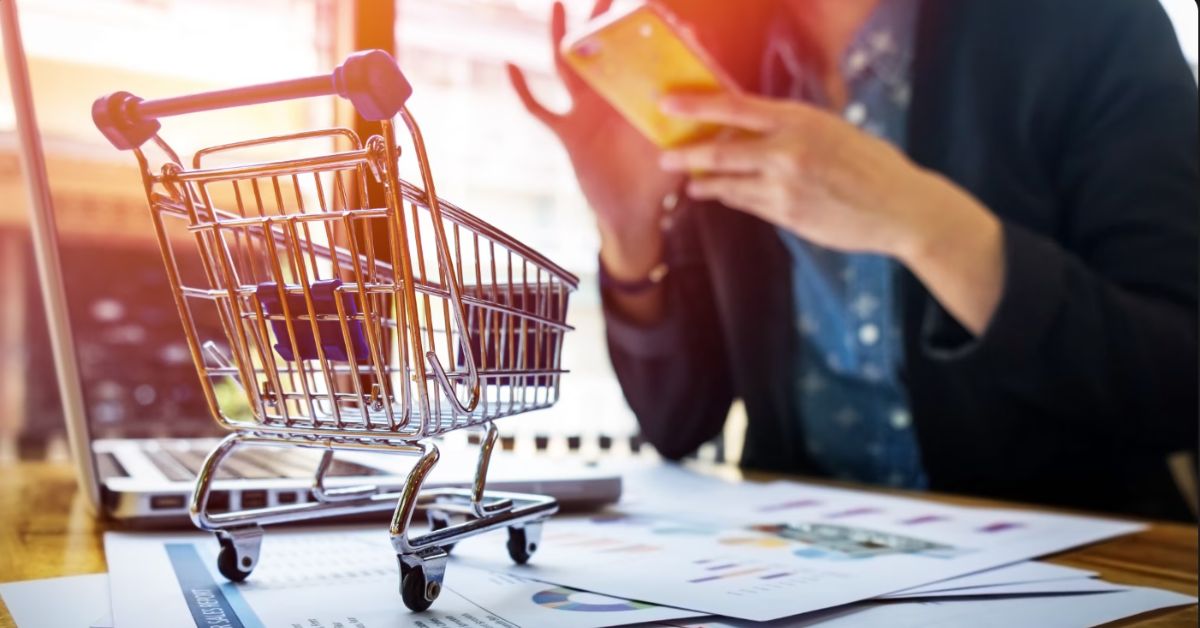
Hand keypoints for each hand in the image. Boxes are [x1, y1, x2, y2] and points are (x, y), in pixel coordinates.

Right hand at [507, 0, 681, 280]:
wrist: (631, 215)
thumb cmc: (660, 184)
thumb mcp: (683, 149)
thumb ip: (696, 126)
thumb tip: (717, 99)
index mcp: (639, 100)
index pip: (643, 58)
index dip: (649, 34)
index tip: (655, 7)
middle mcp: (612, 100)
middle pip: (604, 51)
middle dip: (604, 21)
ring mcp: (586, 113)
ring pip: (568, 68)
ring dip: (561, 37)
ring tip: (560, 5)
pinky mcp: (567, 132)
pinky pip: (539, 108)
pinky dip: (523, 89)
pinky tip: (510, 64)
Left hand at [658, 93, 1005, 334]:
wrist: (901, 209)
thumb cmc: (871, 165)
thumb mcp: (832, 130)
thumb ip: (791, 129)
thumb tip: (750, 128)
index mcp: (800, 120)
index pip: (735, 108)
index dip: (697, 106)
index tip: (668, 105)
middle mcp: (787, 152)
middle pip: (720, 150)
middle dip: (687, 155)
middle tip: (666, 158)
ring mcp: (785, 188)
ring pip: (729, 184)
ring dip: (706, 183)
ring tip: (691, 183)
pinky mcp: (787, 217)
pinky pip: (748, 205)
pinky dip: (732, 198)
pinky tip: (722, 195)